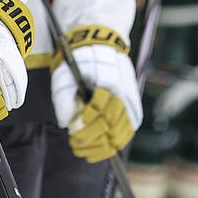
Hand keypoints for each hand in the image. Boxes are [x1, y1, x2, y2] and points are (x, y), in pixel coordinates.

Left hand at [51, 38, 141, 162]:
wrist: (103, 47)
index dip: (88, 117)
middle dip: (91, 136)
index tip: (76, 125)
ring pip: (122, 131)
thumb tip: (65, 125)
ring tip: (84, 149)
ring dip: (103, 145)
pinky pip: (128, 132)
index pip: (100, 104)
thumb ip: (63, 98)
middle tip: (74, 142)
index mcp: (106, 79)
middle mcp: (122, 92)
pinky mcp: (134, 109)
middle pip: (110, 122)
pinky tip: (101, 150)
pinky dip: (115, 144)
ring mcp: (130, 102)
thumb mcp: (66, 74)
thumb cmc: (80, 63)